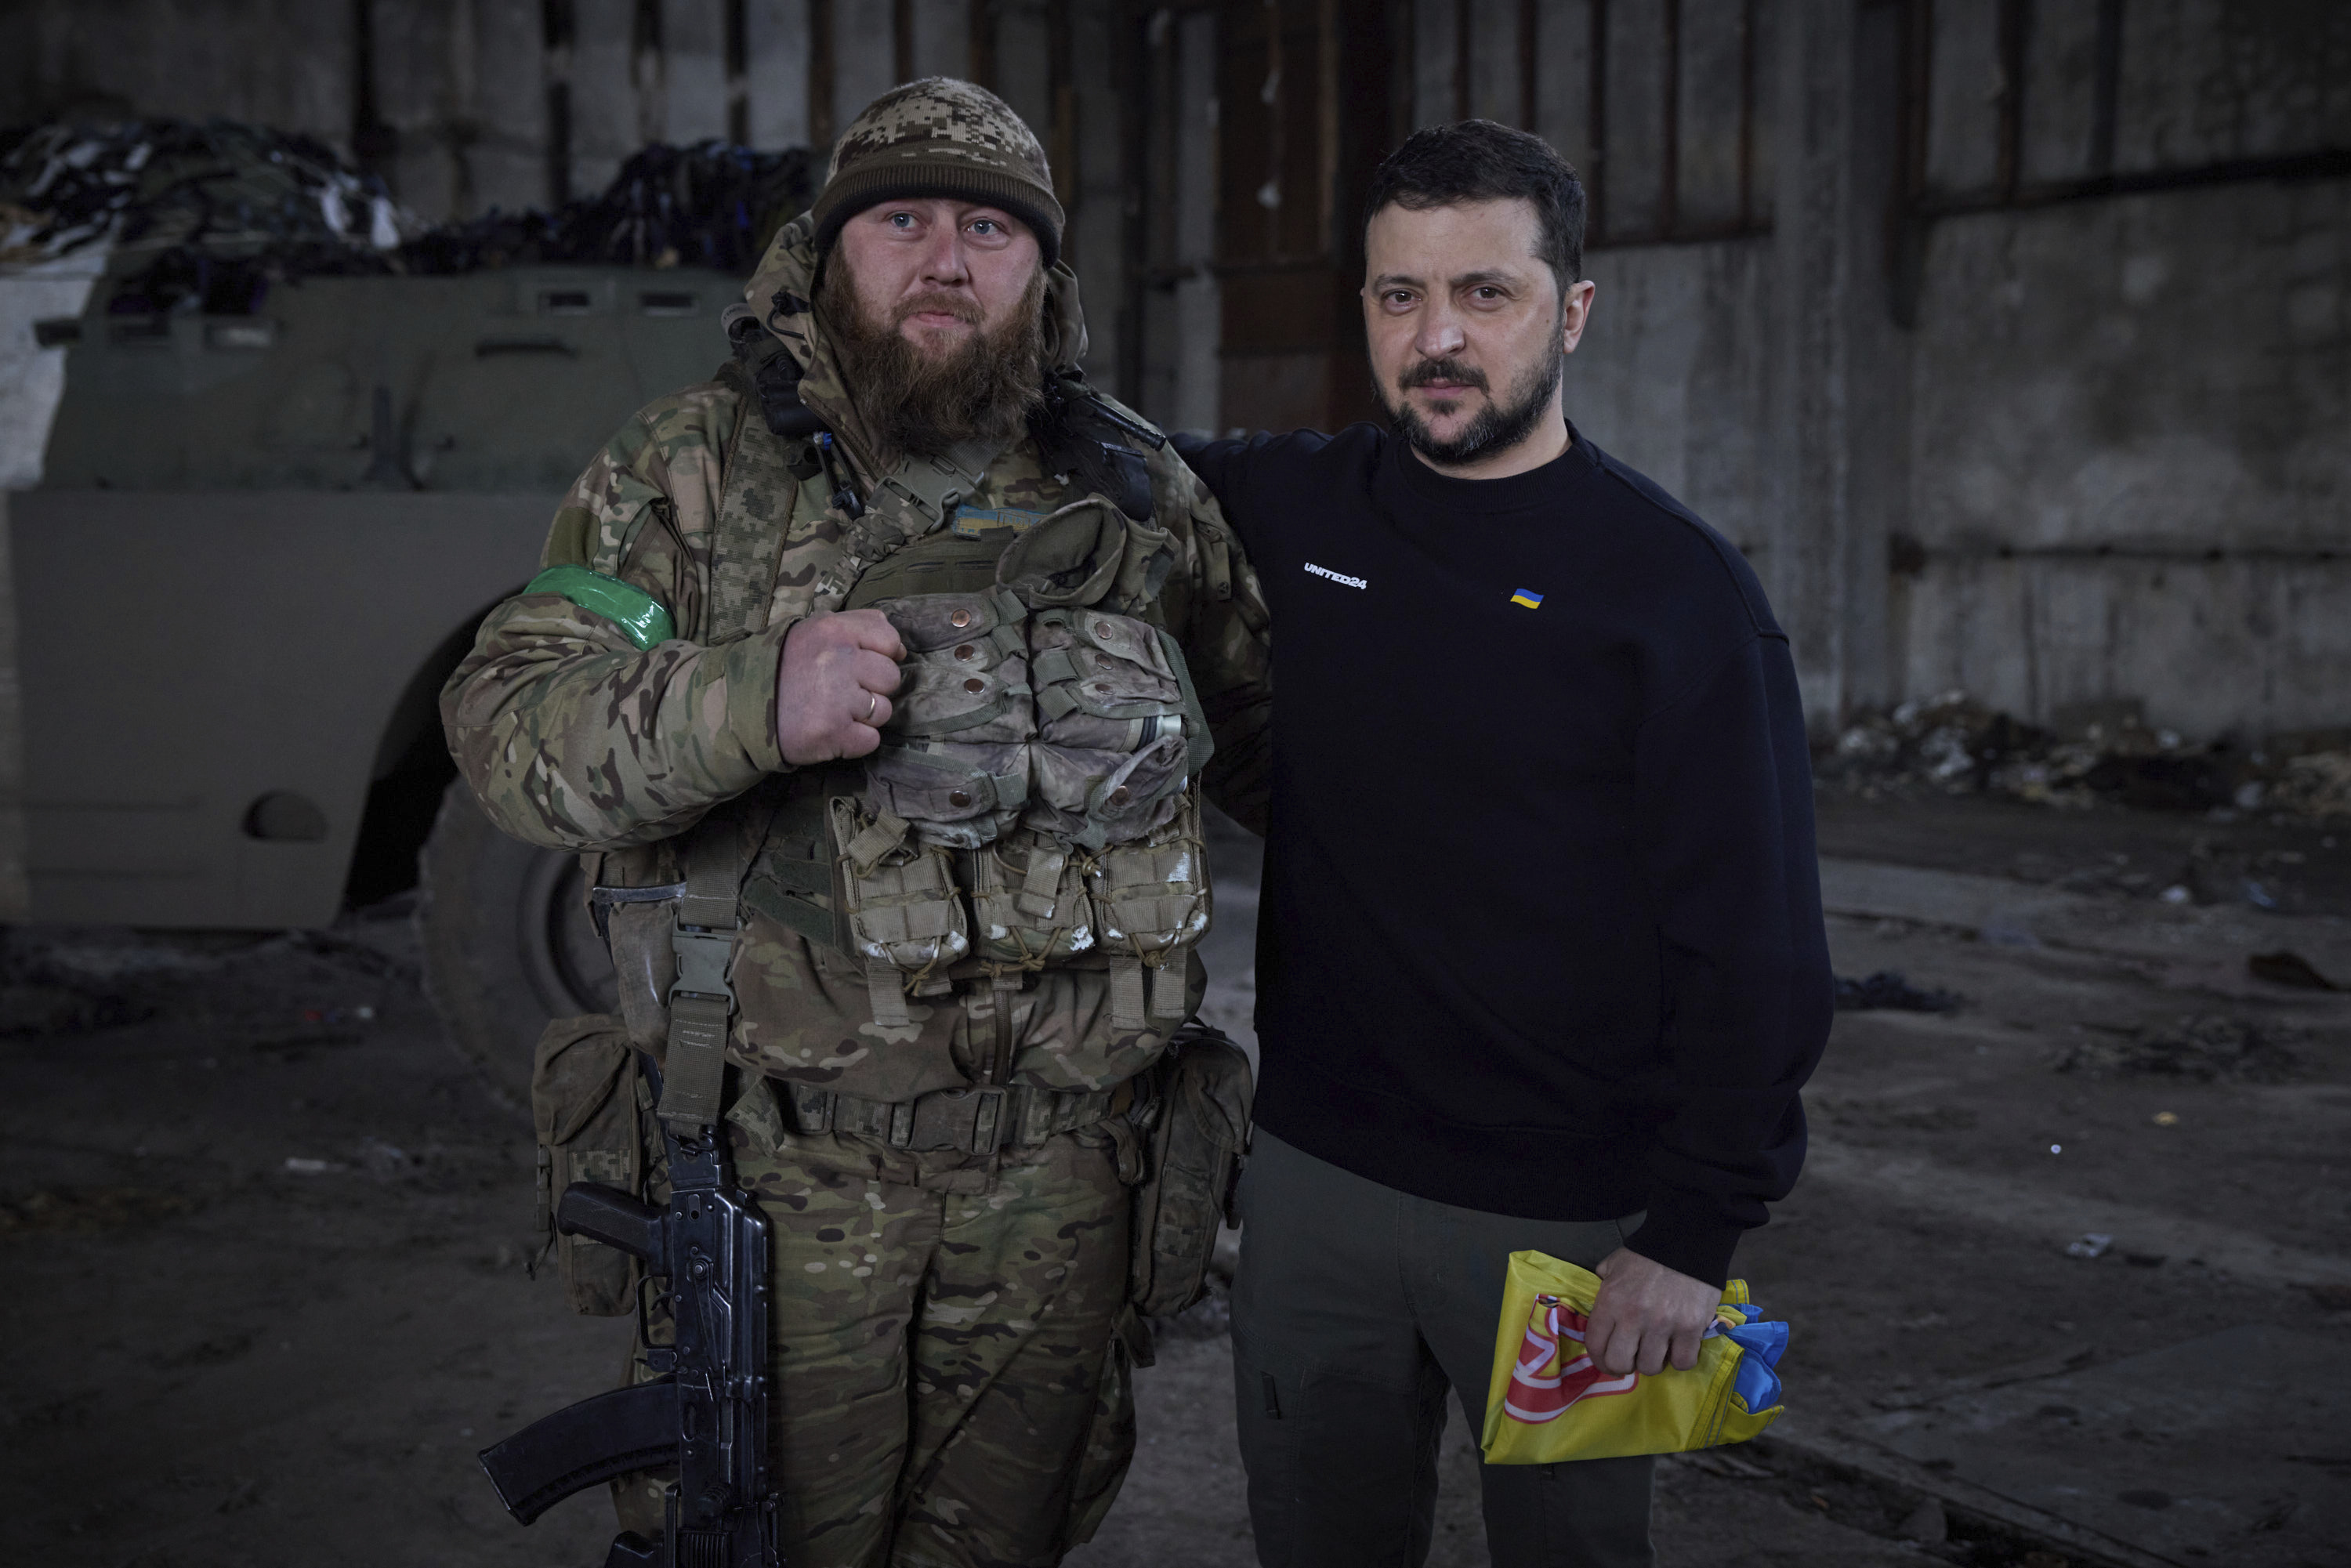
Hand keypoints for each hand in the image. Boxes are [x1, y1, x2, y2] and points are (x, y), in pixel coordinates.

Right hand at [775, 610, 903, 764]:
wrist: (739, 707)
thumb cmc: (784, 666)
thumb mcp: (815, 630)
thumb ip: (858, 626)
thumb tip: (899, 646)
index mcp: (834, 631)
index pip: (890, 641)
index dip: (883, 656)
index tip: (864, 665)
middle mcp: (838, 661)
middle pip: (891, 678)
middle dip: (873, 688)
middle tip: (845, 692)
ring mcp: (837, 700)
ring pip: (883, 711)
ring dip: (865, 717)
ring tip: (836, 712)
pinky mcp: (833, 734)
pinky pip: (870, 740)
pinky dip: (855, 741)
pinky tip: (833, 731)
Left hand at [1584, 1247, 1719, 1376]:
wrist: (1687, 1240)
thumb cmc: (1647, 1254)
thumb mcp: (1613, 1265)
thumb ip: (1602, 1286)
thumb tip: (1600, 1308)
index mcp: (1611, 1302)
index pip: (1595, 1345)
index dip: (1599, 1361)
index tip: (1607, 1362)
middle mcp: (1633, 1317)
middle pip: (1620, 1363)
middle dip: (1624, 1365)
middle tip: (1633, 1356)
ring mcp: (1663, 1325)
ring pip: (1651, 1367)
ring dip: (1653, 1362)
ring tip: (1657, 1349)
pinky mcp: (1691, 1329)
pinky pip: (1682, 1362)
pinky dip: (1680, 1359)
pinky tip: (1678, 1347)